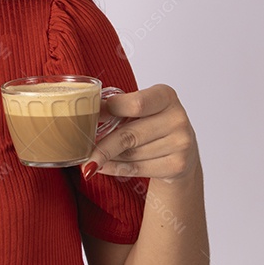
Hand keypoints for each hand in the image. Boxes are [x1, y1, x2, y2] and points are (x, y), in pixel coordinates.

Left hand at [81, 84, 198, 182]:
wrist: (182, 150)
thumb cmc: (153, 123)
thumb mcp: (141, 108)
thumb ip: (118, 106)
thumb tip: (87, 112)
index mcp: (166, 96)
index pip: (135, 104)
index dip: (109, 111)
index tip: (89, 117)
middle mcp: (178, 118)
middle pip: (129, 135)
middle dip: (101, 145)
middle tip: (81, 150)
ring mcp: (181, 144)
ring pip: (131, 154)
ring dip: (107, 158)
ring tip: (92, 158)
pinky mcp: (177, 166)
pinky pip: (137, 169)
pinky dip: (115, 169)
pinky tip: (102, 167)